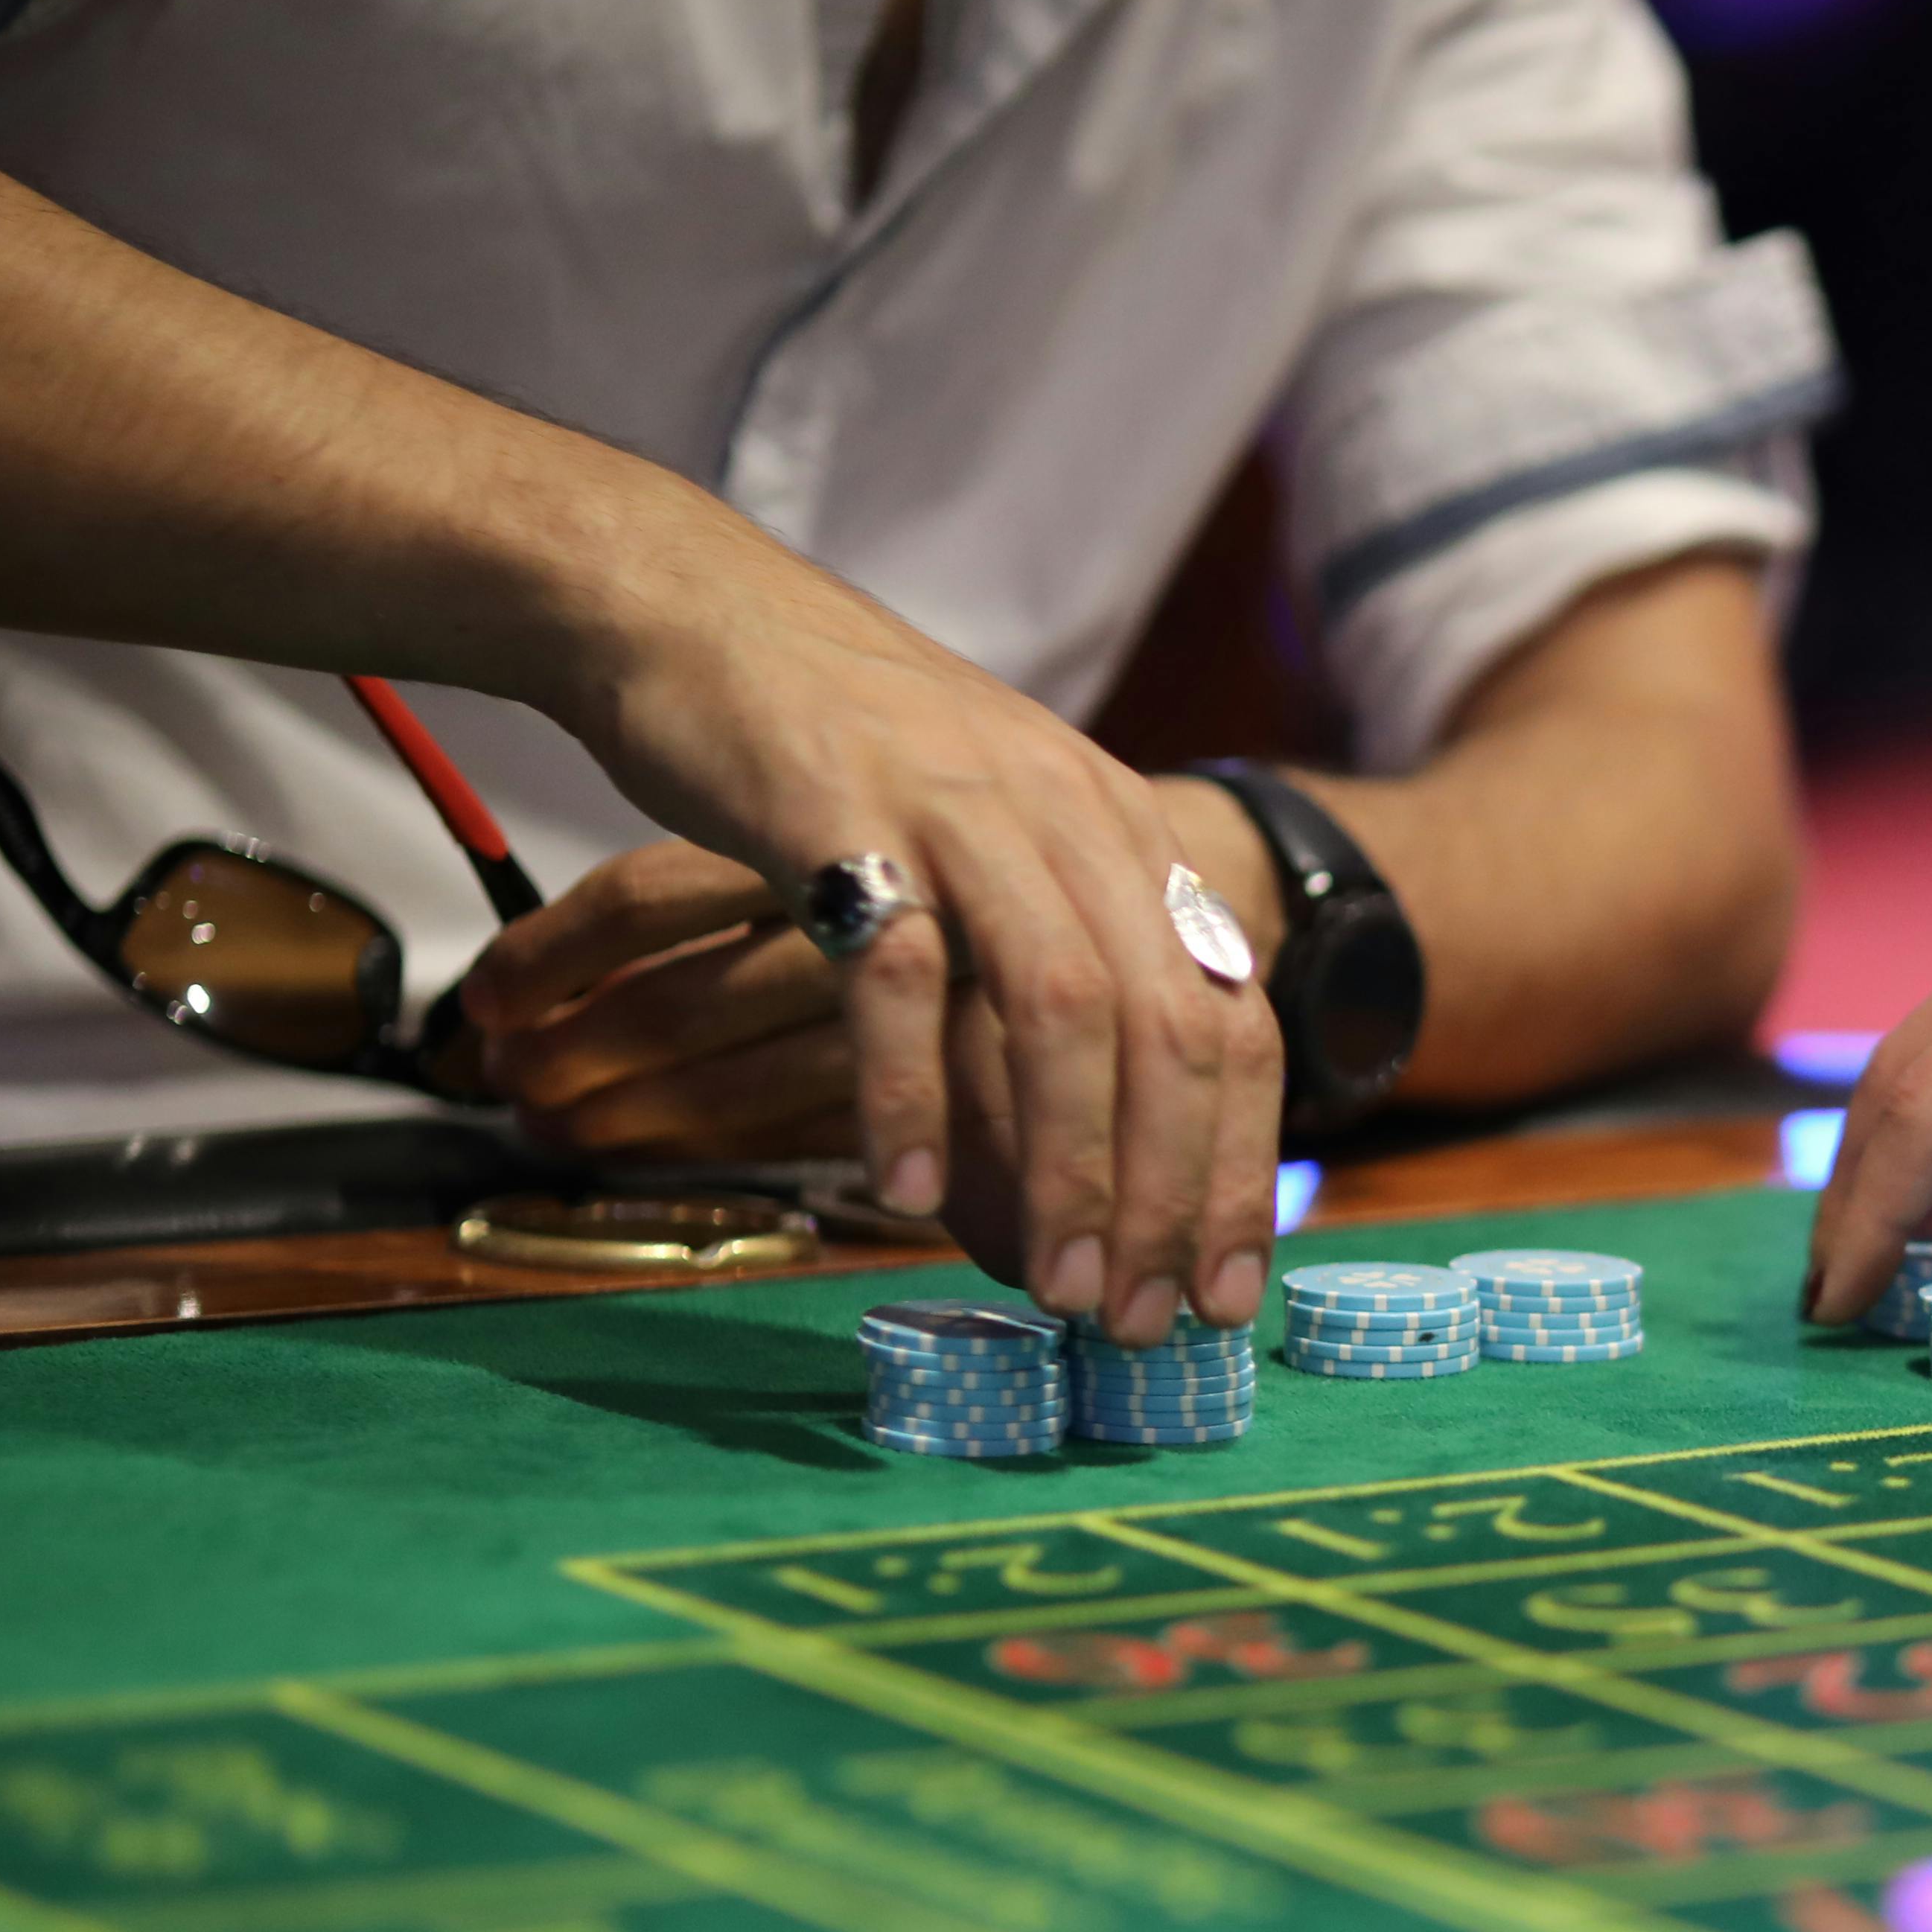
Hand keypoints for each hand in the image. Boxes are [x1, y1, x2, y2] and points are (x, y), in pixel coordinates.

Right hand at [515, 548, 1286, 1339]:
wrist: (693, 610)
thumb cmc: (846, 760)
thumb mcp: (994, 853)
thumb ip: (1050, 979)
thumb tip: (1086, 1168)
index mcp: (1125, 835)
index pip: (1234, 1023)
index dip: (1238, 1169)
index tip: (1220, 1294)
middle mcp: (1071, 821)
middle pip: (1170, 1033)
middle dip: (1169, 1196)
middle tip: (1138, 1320)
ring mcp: (964, 814)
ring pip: (1066, 1011)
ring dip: (1072, 1166)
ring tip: (1060, 1287)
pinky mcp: (844, 816)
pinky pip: (900, 978)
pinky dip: (911, 1096)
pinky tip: (908, 1196)